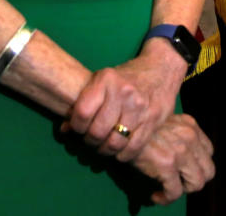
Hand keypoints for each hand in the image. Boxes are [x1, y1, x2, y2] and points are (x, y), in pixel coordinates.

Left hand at [67, 39, 188, 159]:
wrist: (160, 68)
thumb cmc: (126, 77)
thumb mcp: (103, 81)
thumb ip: (85, 102)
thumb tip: (65, 129)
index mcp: (106, 80)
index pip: (82, 113)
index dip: (76, 127)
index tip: (78, 129)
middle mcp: (123, 93)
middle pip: (97, 131)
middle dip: (90, 141)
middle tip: (91, 140)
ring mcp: (139, 108)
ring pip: (115, 143)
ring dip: (105, 151)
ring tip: (103, 146)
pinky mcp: (153, 121)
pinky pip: (133, 148)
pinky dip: (122, 155)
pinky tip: (119, 150)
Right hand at [129, 113, 214, 204]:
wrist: (118, 129)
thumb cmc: (137, 128)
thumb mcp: (163, 124)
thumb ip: (177, 135)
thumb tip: (182, 158)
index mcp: (190, 125)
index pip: (208, 152)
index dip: (197, 164)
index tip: (182, 170)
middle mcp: (189, 136)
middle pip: (208, 170)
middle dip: (193, 180)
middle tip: (177, 182)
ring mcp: (180, 151)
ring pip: (197, 183)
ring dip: (183, 190)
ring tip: (167, 189)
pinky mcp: (167, 164)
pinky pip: (175, 192)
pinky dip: (166, 198)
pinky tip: (155, 195)